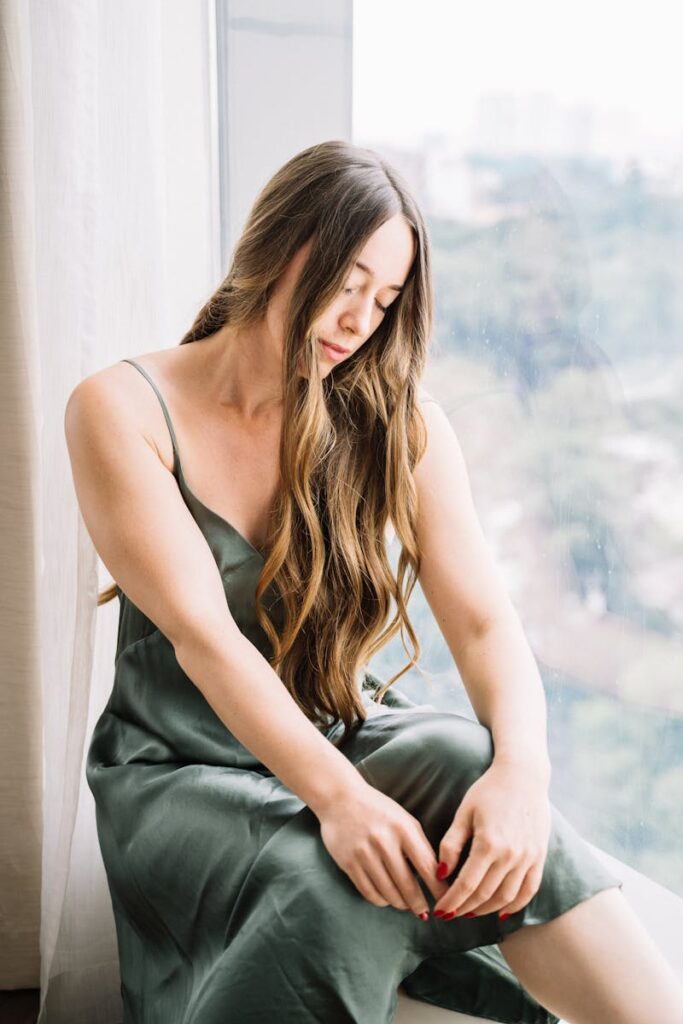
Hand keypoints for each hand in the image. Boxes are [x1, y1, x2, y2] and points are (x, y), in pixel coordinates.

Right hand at [316, 782, 449, 918]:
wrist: (340, 798)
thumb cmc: (378, 810)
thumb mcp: (404, 820)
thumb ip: (419, 845)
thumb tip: (435, 877)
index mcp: (403, 829)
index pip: (427, 867)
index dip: (438, 889)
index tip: (446, 901)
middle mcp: (384, 842)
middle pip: (408, 886)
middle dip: (419, 904)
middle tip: (425, 913)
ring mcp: (364, 853)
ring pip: (388, 893)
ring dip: (400, 904)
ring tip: (406, 905)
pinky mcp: (348, 863)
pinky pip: (369, 892)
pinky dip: (381, 900)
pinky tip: (387, 898)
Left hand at [433, 761, 551, 918]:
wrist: (523, 775)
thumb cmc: (488, 791)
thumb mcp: (463, 813)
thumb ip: (451, 844)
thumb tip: (440, 874)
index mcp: (489, 844)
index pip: (466, 885)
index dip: (451, 902)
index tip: (440, 912)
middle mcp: (511, 855)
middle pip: (484, 895)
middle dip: (464, 909)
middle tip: (451, 915)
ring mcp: (528, 858)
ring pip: (506, 897)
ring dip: (486, 910)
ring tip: (470, 912)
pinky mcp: (539, 857)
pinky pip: (529, 890)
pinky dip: (515, 905)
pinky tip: (501, 912)